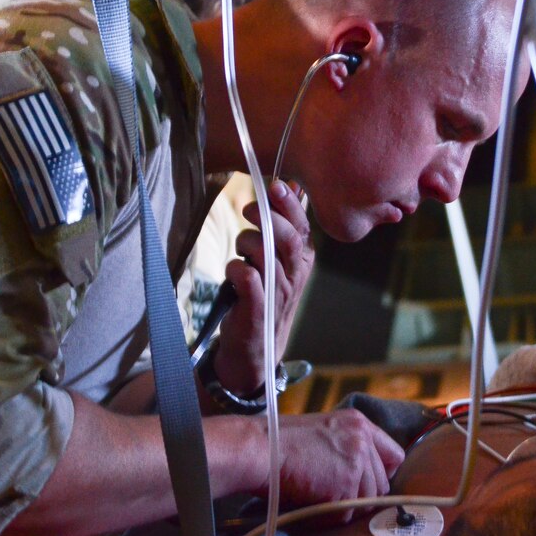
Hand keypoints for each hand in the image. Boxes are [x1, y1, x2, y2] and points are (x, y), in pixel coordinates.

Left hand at [213, 180, 313, 395]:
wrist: (254, 350)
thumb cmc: (261, 296)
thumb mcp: (275, 261)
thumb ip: (279, 229)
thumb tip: (285, 186)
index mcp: (302, 260)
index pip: (303, 226)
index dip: (289, 204)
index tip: (275, 185)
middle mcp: (294, 275)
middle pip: (290, 238)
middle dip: (270, 217)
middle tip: (248, 208)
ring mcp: (278, 293)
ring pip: (268, 255)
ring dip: (248, 243)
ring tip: (239, 250)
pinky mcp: (257, 308)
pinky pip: (248, 278)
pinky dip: (236, 269)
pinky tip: (232, 272)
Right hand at [265, 409, 405, 522]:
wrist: (261, 449)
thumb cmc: (279, 442)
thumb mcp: (323, 432)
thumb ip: (347, 447)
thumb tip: (361, 477)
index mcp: (359, 423)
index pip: (394, 454)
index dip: (382, 473)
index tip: (367, 483)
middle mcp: (363, 440)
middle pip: (382, 484)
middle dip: (362, 496)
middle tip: (336, 498)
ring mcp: (356, 462)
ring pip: (366, 502)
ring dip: (344, 507)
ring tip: (318, 500)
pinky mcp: (345, 484)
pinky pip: (345, 514)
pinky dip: (328, 517)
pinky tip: (311, 504)